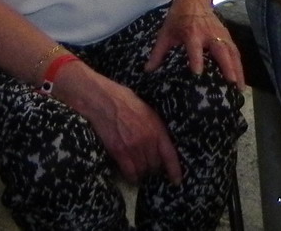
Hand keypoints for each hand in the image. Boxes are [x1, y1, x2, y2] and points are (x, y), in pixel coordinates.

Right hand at [55, 65, 183, 183]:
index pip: (170, 154)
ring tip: (140, 168)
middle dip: (154, 167)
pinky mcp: (119, 152)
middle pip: (155, 165)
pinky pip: (129, 173)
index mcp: (157, 128)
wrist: (104, 101)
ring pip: (143, 171)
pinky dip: (131, 176)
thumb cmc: (126, 101)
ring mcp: (133, 147)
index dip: (174, 170)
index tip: (177, 181)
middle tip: (150, 165)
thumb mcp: (149, 111)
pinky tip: (131, 174)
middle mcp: (147, 140)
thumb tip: (160, 144)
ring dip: (143, 172)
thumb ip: (156, 128)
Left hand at [145, 0, 244, 87]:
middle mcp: (209, 34)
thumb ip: (158, 53)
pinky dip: (239, 64)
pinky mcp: (226, 35)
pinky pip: (235, 51)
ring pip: (232, 52)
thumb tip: (147, 71)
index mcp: (192, 33)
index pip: (194, 48)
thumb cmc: (178, 17)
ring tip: (240, 88)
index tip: (198, 73)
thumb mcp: (166, 33)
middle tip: (232, 84)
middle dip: (228, 67)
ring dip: (238, 69)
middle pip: (221, 50)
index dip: (196, 59)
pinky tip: (240, 78)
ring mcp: (220, 34)